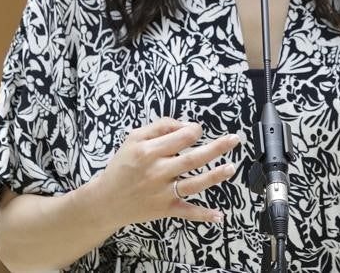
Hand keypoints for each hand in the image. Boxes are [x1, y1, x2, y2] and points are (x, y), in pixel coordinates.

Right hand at [85, 117, 240, 226]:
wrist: (106, 200)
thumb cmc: (122, 166)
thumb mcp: (134, 139)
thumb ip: (159, 127)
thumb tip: (185, 125)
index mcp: (149, 152)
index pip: (180, 137)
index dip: (194, 131)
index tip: (197, 130)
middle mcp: (157, 172)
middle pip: (192, 159)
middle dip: (215, 148)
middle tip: (234, 140)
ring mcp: (162, 192)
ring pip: (193, 183)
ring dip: (214, 176)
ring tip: (231, 168)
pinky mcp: (165, 209)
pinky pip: (187, 212)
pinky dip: (203, 215)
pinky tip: (219, 215)